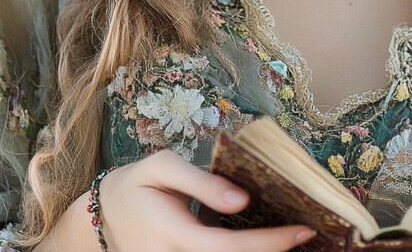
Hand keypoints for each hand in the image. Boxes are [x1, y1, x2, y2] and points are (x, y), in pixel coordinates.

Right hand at [96, 149, 317, 251]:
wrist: (102, 217)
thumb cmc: (137, 183)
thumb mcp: (162, 167)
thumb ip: (202, 184)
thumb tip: (242, 199)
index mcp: (174, 234)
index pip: (230, 248)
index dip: (270, 243)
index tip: (303, 231)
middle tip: (309, 235)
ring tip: (293, 238)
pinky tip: (264, 243)